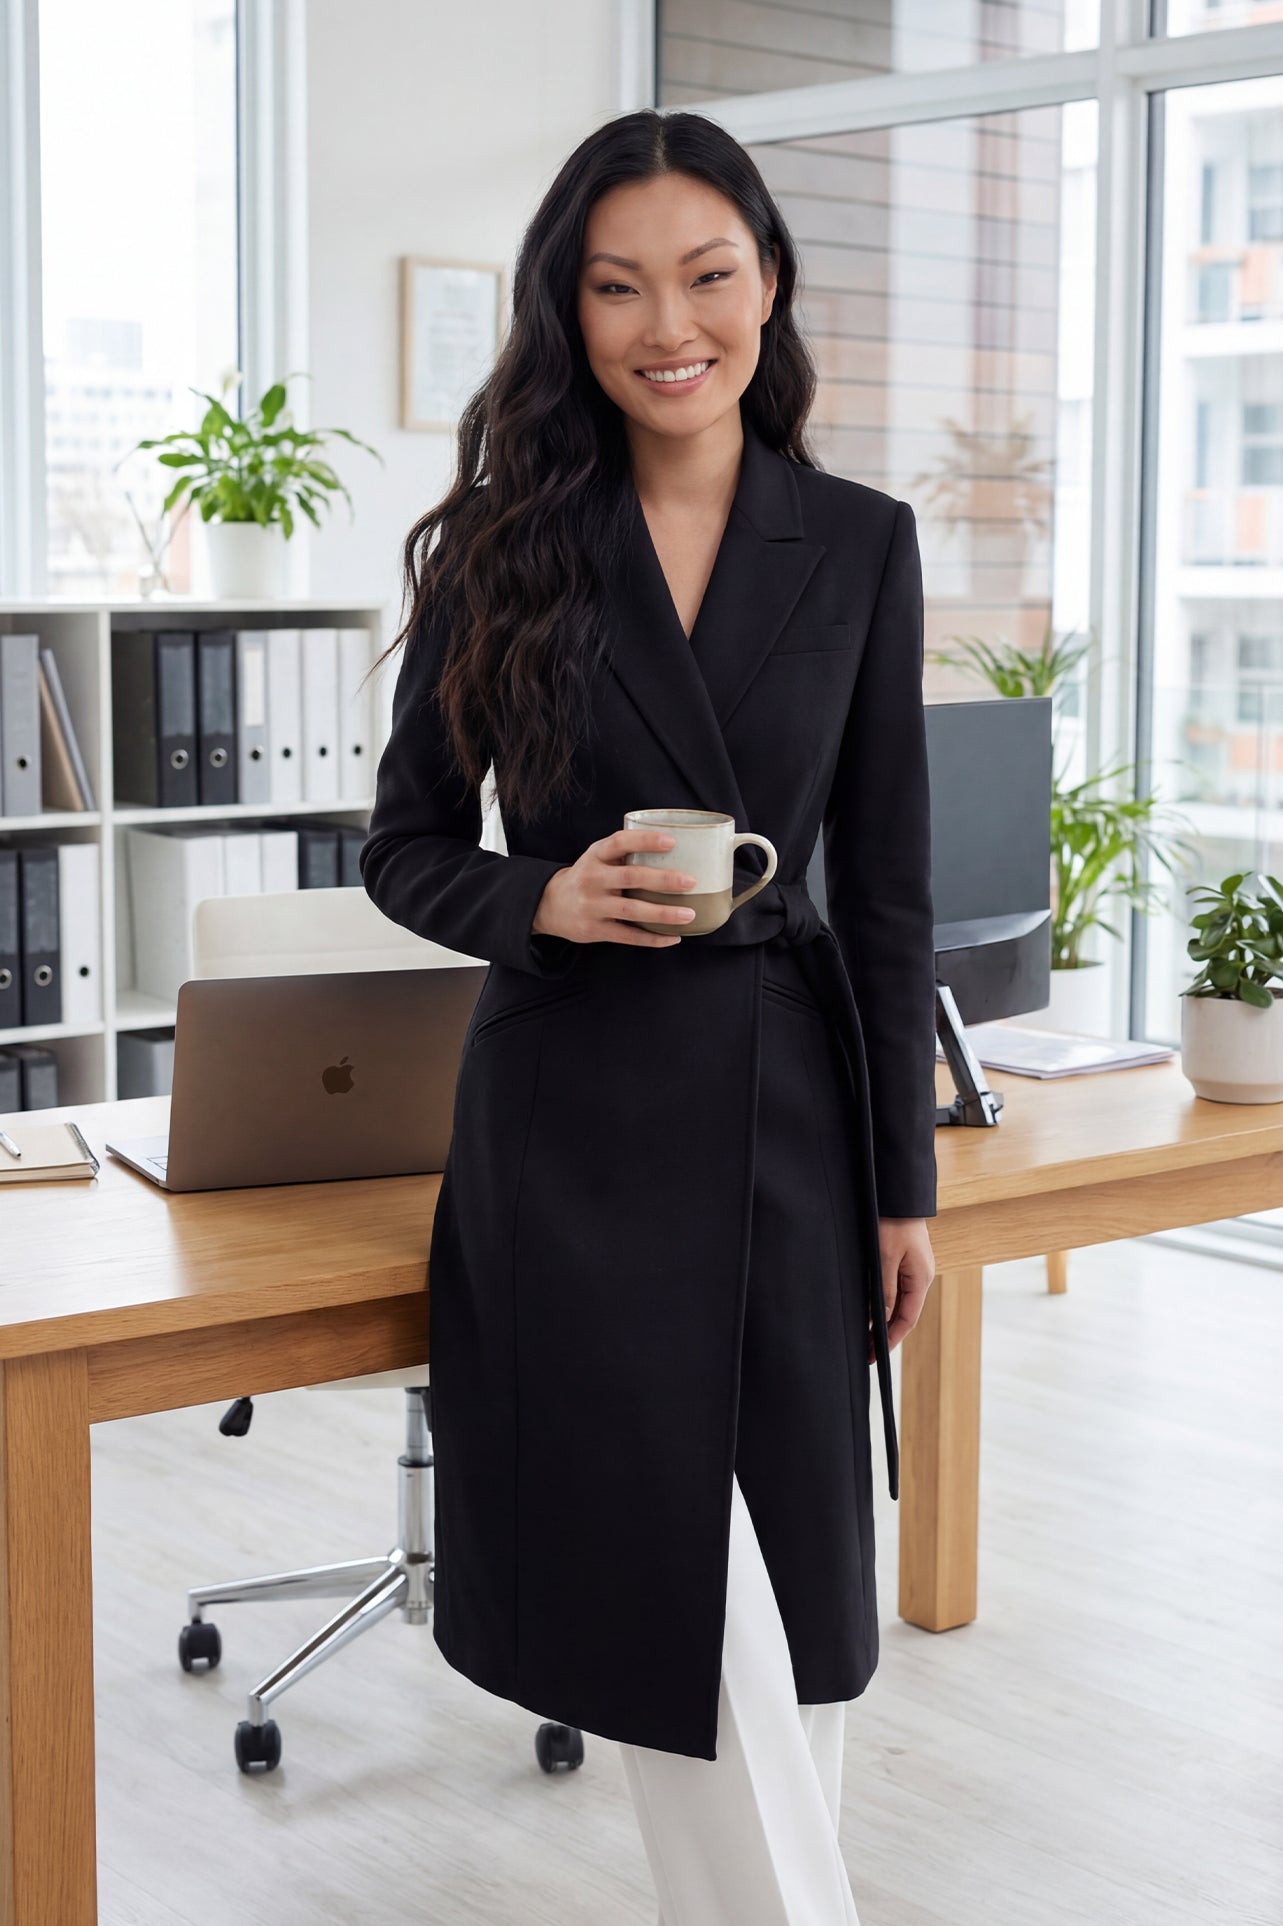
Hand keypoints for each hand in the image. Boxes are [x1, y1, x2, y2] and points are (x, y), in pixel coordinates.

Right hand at [532, 829, 697, 947]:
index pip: (620, 842)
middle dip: (663, 880)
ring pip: (631, 910)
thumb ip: (625, 853)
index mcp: (595, 855)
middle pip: (631, 877)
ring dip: (662, 913)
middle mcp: (592, 878)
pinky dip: (652, 938)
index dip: (645, 840)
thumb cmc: (588, 876)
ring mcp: (592, 906)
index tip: (672, 841)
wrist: (550, 905)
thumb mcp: (598, 857)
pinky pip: (628, 935)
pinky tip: (674, 937)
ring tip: (689, 914)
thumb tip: (677, 849)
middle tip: (691, 882)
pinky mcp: (595, 929)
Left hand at [869, 1217, 934, 1361]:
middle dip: (885, 1333)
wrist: (897, 1193)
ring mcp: (913, 1268)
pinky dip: (882, 1302)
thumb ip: (885, 1289)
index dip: (892, 1338)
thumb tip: (882, 1319)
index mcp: (921, 1278)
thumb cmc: (892, 1222)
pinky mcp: (904, 1259)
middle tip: (865, 1350)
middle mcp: (920, 1276)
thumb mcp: (885, 1257)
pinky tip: (869, 1309)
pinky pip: (894, 1287)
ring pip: (898, 1301)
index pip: (908, 1318)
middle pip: (904, 1313)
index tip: (876, 1354)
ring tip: (864, 1335)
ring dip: (882, 1319)